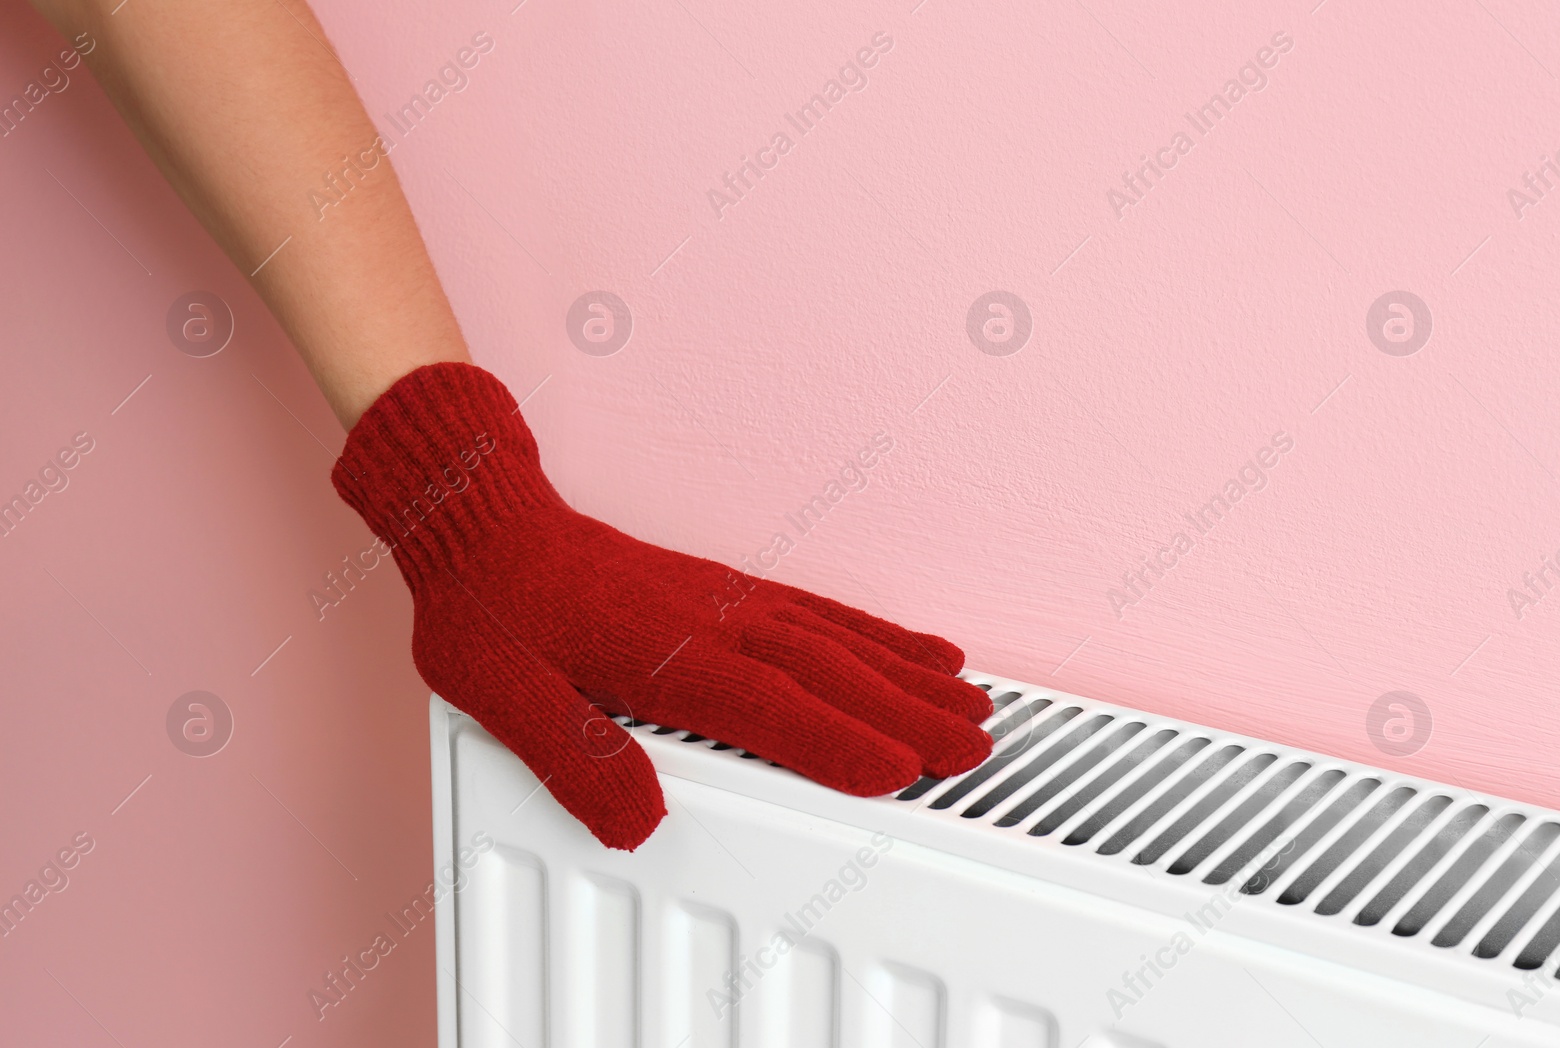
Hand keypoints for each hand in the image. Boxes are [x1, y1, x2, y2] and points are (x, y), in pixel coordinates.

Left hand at [333, 363, 994, 848]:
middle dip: (907, 712)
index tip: (903, 771)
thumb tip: (636, 820)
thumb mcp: (503, 693)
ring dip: (908, 673)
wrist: (486, 519)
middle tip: (973, 747)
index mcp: (663, 652)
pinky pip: (820, 611)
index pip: (769, 705)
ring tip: (970, 703)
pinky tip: (914, 649)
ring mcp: (727, 600)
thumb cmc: (492, 606)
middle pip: (828, 671)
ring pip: (838, 638)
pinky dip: (877, 633)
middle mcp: (712, 620)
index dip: (838, 742)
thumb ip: (573, 756)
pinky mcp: (729, 591)